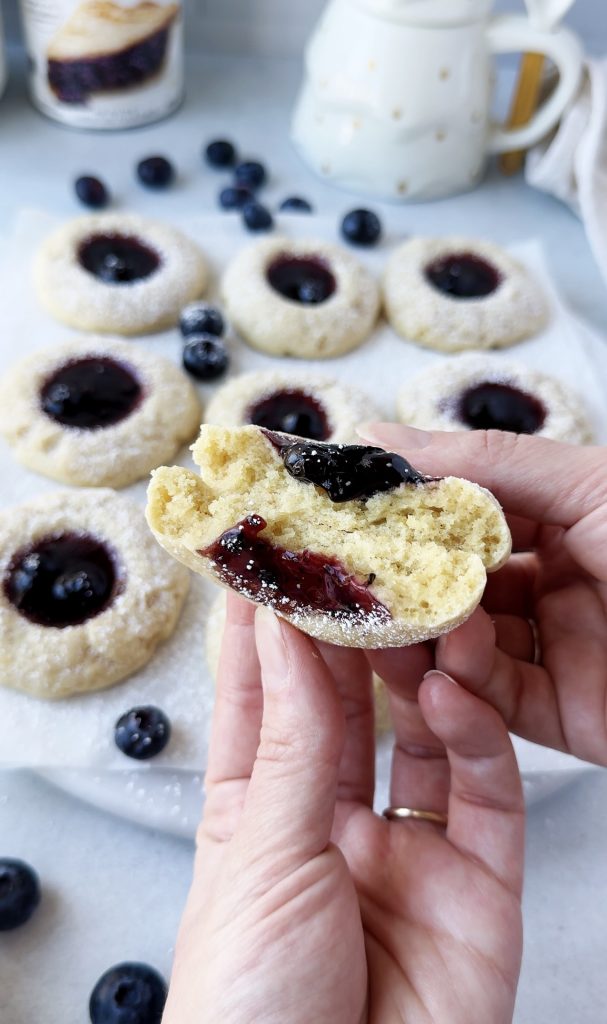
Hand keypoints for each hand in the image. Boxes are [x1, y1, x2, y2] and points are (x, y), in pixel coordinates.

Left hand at [163, 594, 523, 1023]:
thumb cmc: (252, 1012)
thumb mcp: (261, 859)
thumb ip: (289, 743)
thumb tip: (287, 637)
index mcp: (259, 817)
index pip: (262, 699)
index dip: (265, 630)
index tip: (268, 559)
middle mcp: (335, 823)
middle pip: (345, 705)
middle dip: (350, 633)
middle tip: (355, 560)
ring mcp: (408, 849)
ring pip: (422, 733)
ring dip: (422, 666)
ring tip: (416, 601)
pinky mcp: (476, 882)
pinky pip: (484, 790)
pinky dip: (475, 734)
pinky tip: (452, 690)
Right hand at [361, 424, 606, 766]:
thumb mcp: (587, 485)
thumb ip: (485, 462)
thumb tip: (384, 433)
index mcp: (564, 518)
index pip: (463, 513)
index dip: (404, 511)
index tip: (342, 510)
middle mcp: (556, 581)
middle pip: (456, 584)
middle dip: (401, 582)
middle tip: (337, 580)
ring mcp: (561, 651)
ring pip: (465, 647)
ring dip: (425, 638)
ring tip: (378, 629)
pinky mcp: (567, 718)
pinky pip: (499, 704)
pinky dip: (464, 689)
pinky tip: (441, 672)